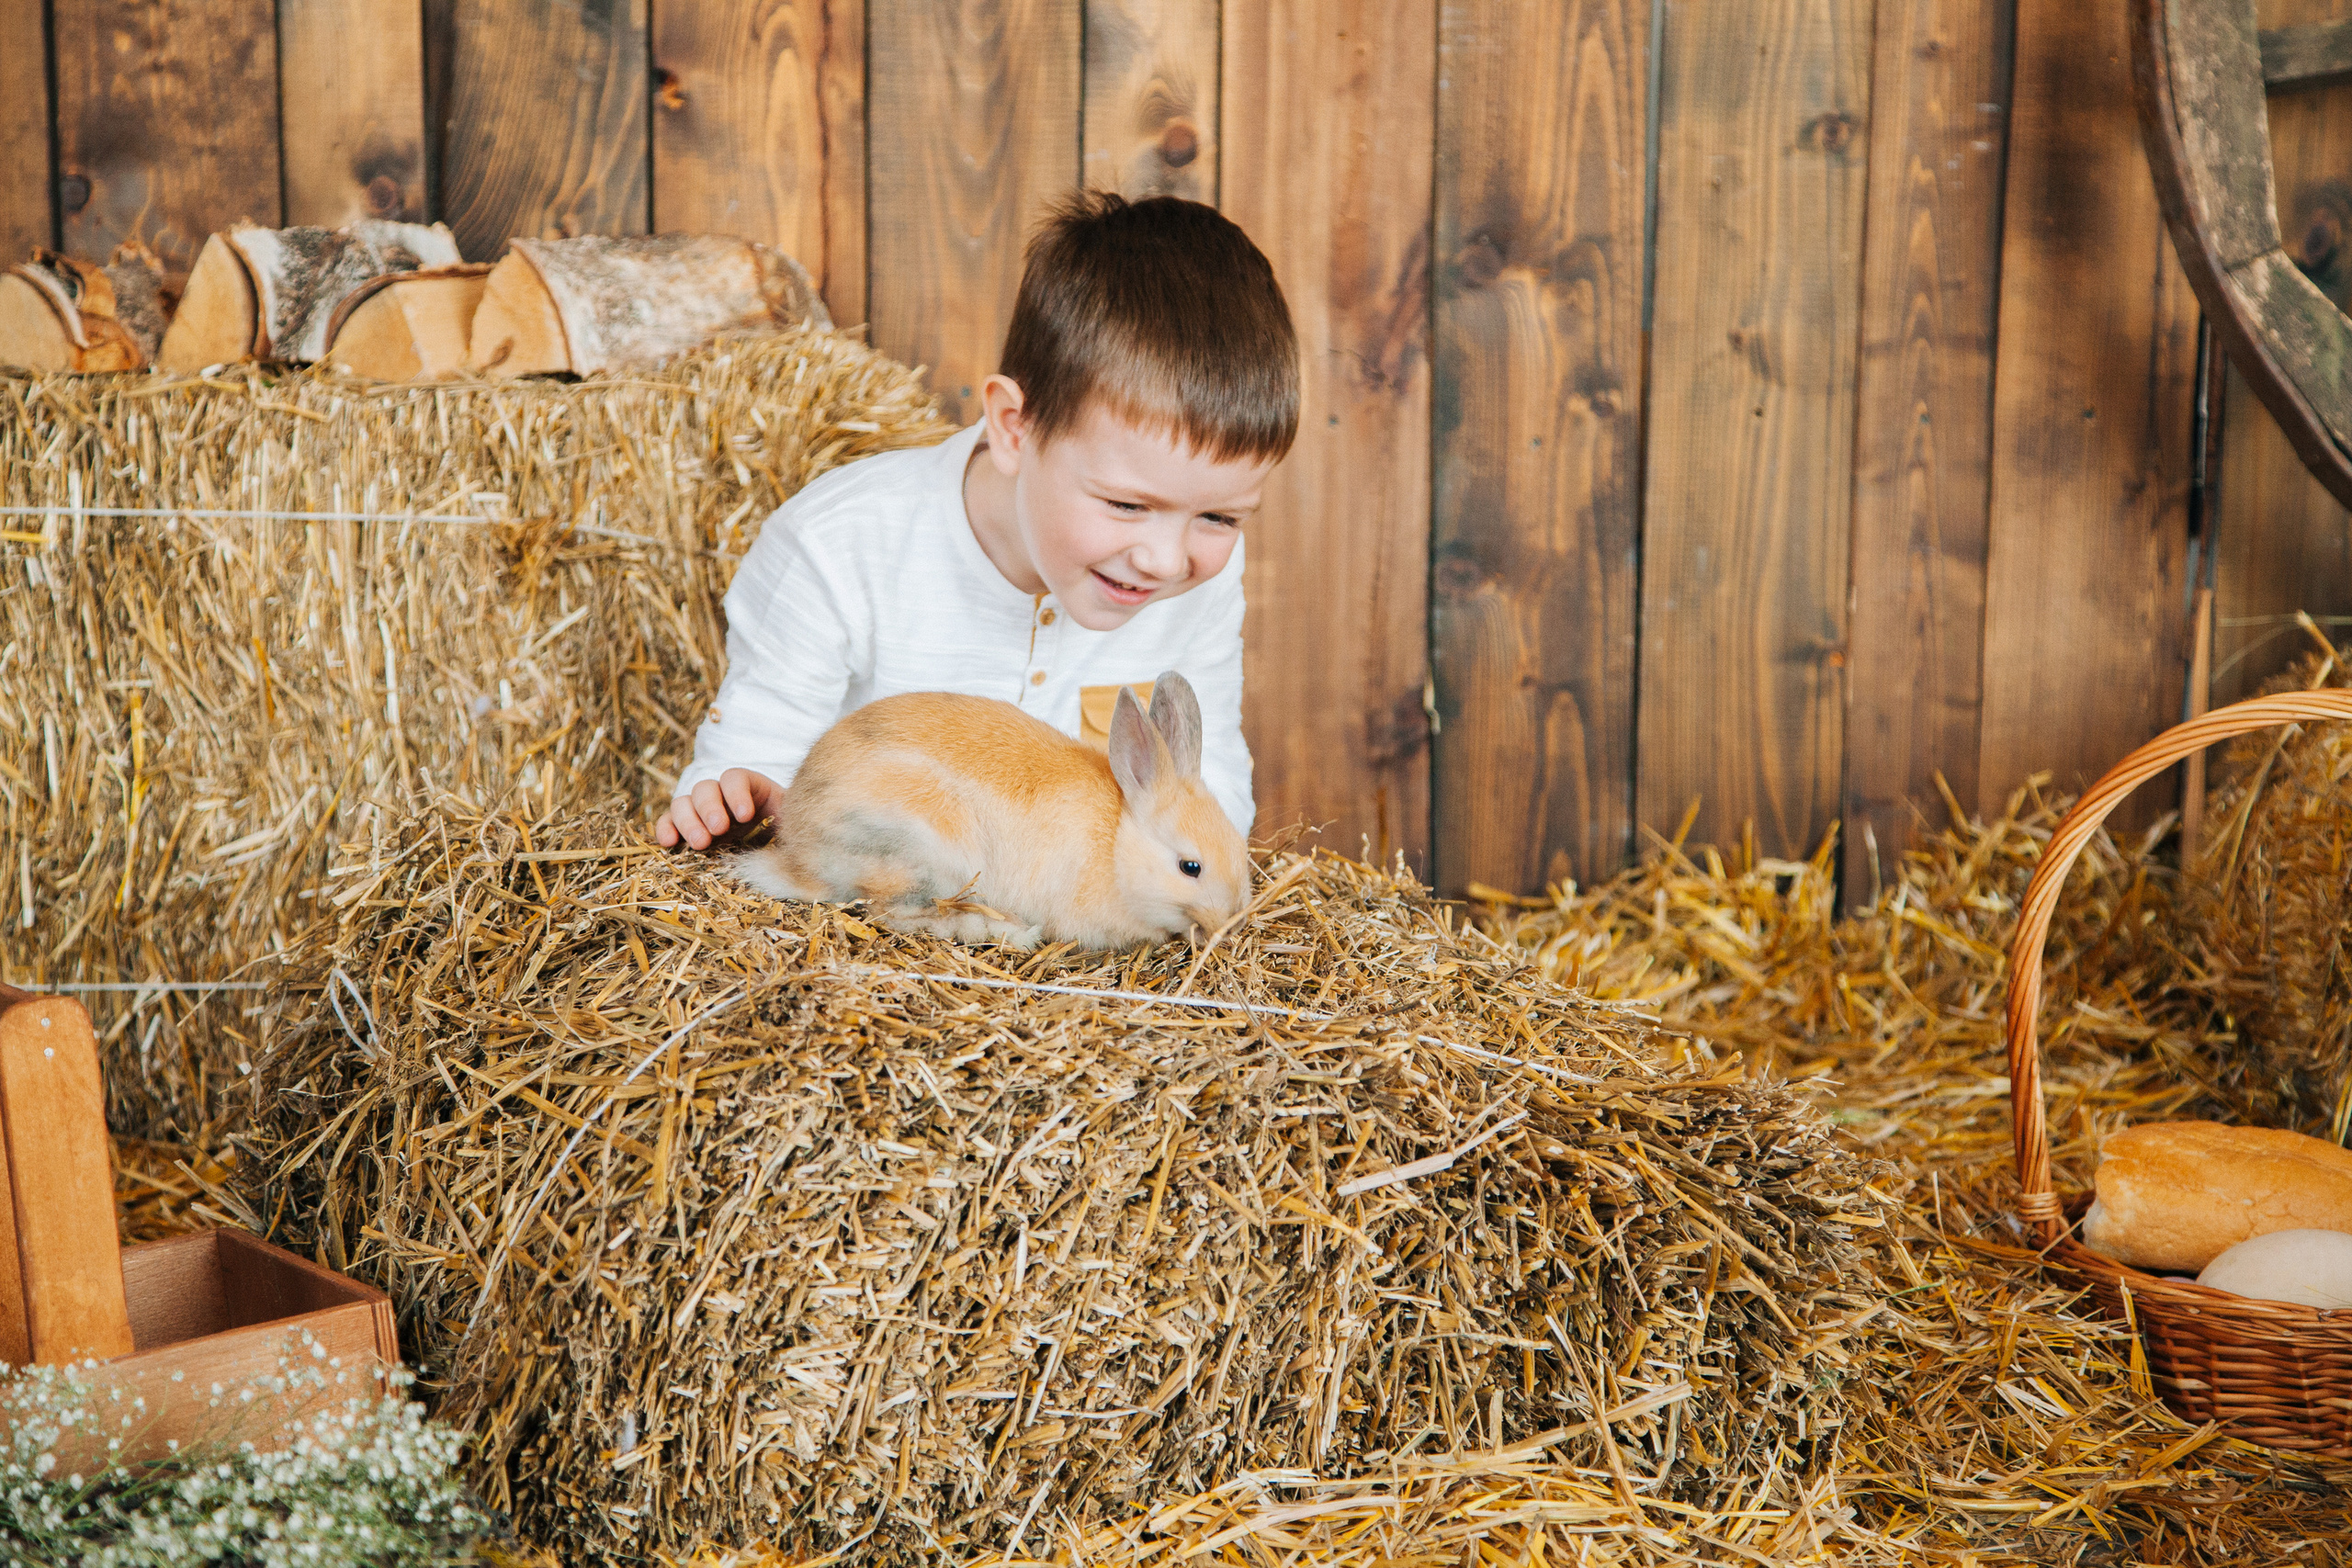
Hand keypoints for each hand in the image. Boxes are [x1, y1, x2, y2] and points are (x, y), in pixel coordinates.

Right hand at [654, 768, 782, 849]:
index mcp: (750, 788)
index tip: (746, 815)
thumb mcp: (793, 828)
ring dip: (688, 821)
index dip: (737, 793)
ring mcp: (700, 812)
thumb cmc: (788, 838)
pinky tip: (669, 843)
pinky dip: (666, 829)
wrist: (780, 853)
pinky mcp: (686, 830)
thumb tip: (794, 845)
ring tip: (701, 843)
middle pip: (705, 788)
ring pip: (683, 803)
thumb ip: (790, 828)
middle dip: (710, 808)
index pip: (735, 778)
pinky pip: (668, 823)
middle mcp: (722, 796)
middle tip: (719, 829)